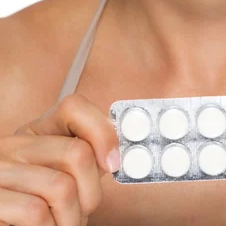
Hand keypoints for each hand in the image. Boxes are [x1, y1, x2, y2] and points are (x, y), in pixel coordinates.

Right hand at [0, 93, 120, 225]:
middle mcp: (15, 143)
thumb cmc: (41, 203)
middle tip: (84, 210)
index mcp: (37, 131)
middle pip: (77, 153)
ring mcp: (0, 169)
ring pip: (62, 187)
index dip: (102, 131)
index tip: (112, 163)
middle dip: (91, 192)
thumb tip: (118, 155)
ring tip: (64, 224)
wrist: (10, 223)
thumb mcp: (62, 172)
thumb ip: (87, 158)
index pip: (74, 106)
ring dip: (72, 218)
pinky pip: (37, 213)